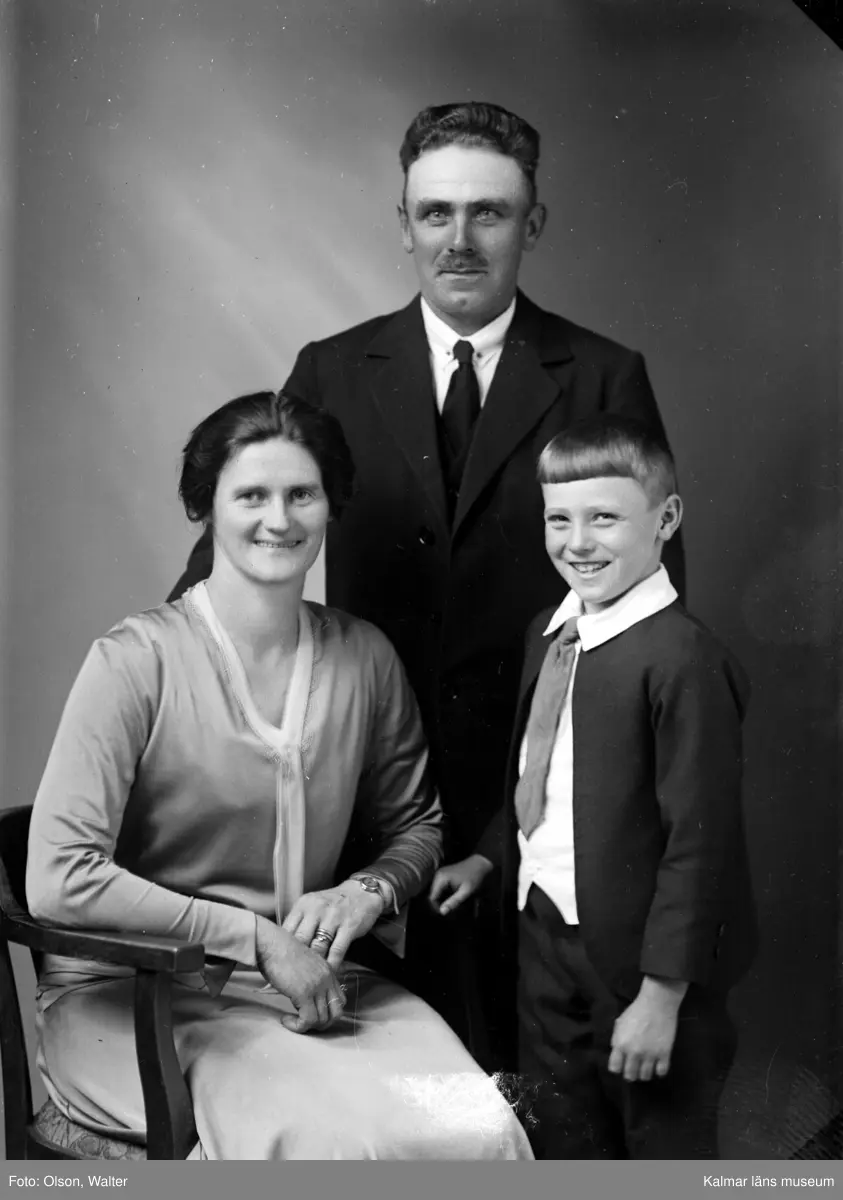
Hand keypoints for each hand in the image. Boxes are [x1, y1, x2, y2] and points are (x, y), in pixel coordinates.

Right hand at [254, 917, 345, 1033]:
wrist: (271, 944)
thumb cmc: (280, 953)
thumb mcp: (304, 964)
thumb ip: (311, 978)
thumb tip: (306, 998)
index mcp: (328, 971)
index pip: (341, 1000)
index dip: (328, 1012)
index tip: (311, 1013)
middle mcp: (327, 979)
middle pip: (336, 1013)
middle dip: (322, 1024)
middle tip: (304, 1022)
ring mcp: (318, 986)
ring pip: (322, 1020)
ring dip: (306, 1025)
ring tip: (291, 1019)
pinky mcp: (304, 993)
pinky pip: (308, 1021)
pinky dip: (297, 1026)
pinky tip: (285, 1020)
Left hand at [281, 880, 384, 968]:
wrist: (362, 892)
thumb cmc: (333, 903)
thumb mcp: (312, 906)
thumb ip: (299, 923)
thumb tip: (283, 947)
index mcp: (303, 905)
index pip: (287, 930)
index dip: (283, 949)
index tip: (282, 963)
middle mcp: (316, 909)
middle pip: (300, 940)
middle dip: (297, 959)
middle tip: (294, 976)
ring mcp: (333, 917)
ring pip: (318, 947)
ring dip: (314, 965)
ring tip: (310, 979)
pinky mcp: (349, 926)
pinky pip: (337, 950)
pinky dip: (331, 964)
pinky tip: (328, 973)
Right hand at [428, 854, 493, 915]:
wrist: (481, 862)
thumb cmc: (475, 876)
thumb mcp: (466, 891)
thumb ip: (454, 902)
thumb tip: (442, 912)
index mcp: (441, 878)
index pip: (431, 898)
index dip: (437, 908)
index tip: (447, 914)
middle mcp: (438, 876)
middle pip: (434, 896)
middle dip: (442, 905)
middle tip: (453, 912)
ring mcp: (441, 876)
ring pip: (438, 894)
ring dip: (445, 902)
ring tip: (456, 907)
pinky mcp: (445, 877)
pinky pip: (442, 891)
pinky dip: (447, 897)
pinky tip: (456, 900)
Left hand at [608, 976, 687, 1081]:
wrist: (657, 1003)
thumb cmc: (636, 1010)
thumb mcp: (620, 1023)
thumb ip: (617, 1039)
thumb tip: (616, 1052)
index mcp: (621, 1044)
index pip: (615, 1068)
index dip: (618, 1068)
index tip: (622, 1065)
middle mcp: (634, 1053)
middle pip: (630, 1076)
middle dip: (631, 1073)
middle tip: (635, 1068)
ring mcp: (650, 1055)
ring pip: (645, 1077)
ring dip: (645, 1073)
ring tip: (646, 1066)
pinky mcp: (664, 1054)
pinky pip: (661, 1072)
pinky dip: (659, 1071)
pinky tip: (658, 1065)